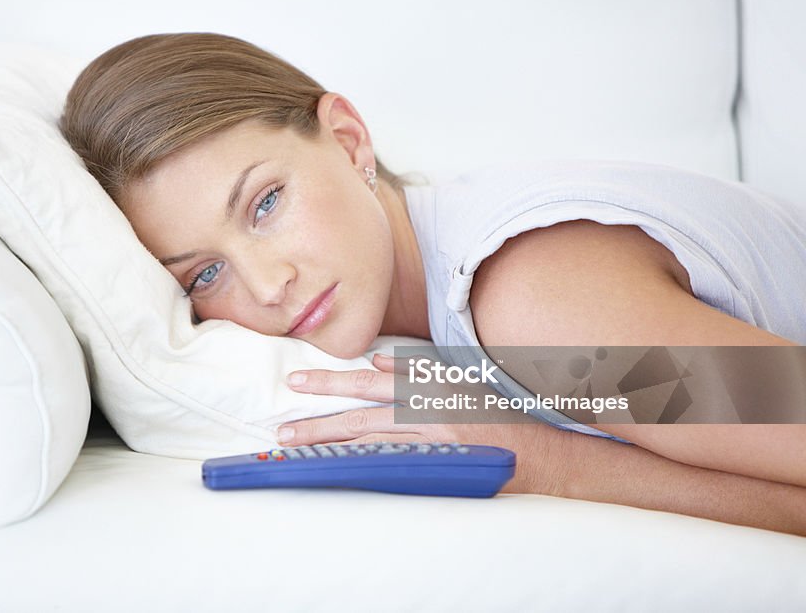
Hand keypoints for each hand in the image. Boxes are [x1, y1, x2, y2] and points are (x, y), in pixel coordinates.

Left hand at [278, 353, 562, 494]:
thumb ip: (418, 368)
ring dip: (331, 447)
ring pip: (370, 445)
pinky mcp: (440, 468)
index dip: (333, 380)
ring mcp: (433, 444)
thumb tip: (376, 357)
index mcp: (430, 384)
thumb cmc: (500, 410)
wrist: (544, 449)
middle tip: (282, 428)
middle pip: (361, 415)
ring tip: (298, 449)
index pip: (371, 380)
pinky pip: (393, 467)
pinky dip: (364, 466)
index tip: (299, 380)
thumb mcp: (459, 378)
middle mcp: (428, 412)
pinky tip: (338, 468)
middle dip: (318, 421)